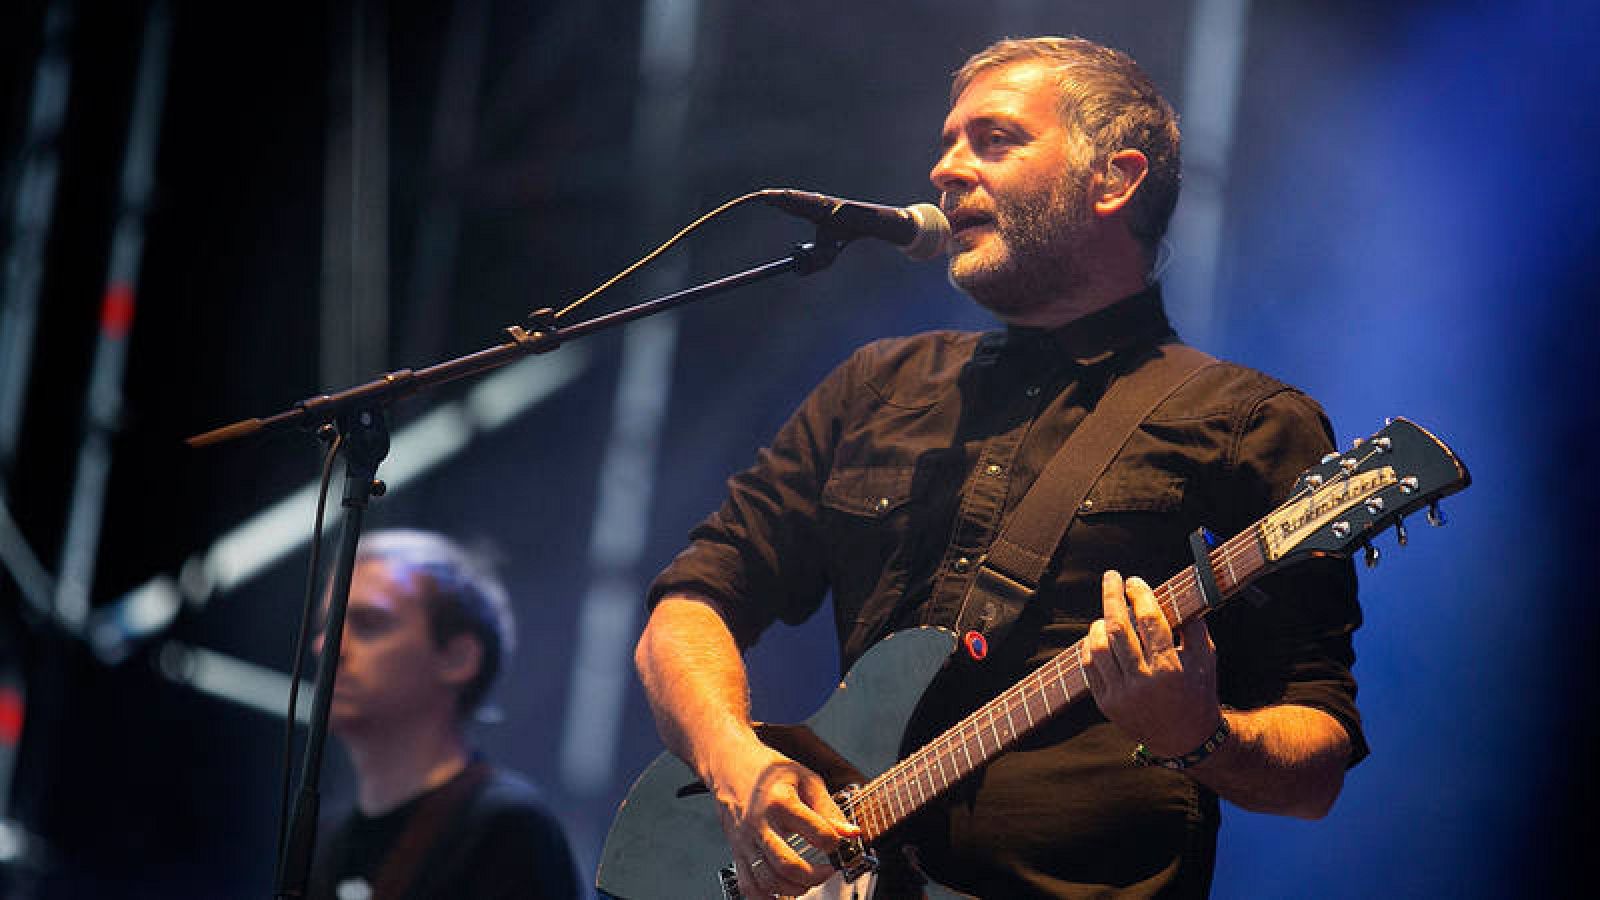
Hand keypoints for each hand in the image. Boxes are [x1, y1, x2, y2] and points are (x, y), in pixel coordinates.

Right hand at [706, 737, 858, 897]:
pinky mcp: (737, 851)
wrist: (729, 764)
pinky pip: (748, 885)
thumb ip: (828, 808)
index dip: (835, 842)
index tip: (839, 842)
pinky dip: (766, 898)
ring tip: (808, 880)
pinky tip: (782, 894)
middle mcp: (759, 823)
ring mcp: (745, 840)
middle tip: (828, 870)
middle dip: (815, 875)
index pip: (816, 832)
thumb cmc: (768, 769)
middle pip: (787, 864)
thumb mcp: (805, 778)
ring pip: (768, 879)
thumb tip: (851, 833)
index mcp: (780, 801)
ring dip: (794, 889)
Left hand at [1083, 570, 1220, 757]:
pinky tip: (1097, 636)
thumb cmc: (1198, 693)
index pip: (1150, 621)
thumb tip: (1177, 593)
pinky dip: (1090, 646)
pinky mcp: (1106, 704)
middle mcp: (1143, 682)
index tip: (1134, 581)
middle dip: (1112, 596)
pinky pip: (1089, 667)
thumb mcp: (1207, 659)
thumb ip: (1195, 626)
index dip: (1140, 595)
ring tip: (1107, 614)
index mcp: (1171, 668)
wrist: (1185, 740)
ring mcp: (1122, 695)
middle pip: (1118, 629)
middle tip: (1111, 577)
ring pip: (1099, 647)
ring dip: (1099, 623)